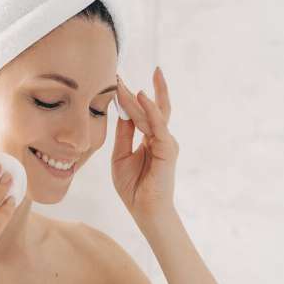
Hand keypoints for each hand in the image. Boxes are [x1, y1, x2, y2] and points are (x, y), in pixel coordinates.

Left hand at [111, 66, 178, 218]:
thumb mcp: (120, 155)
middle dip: (134, 91)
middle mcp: (160, 137)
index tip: (116, 81)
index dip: (128, 97)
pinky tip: (141, 97)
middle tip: (119, 74)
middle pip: (150, 107)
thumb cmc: (133, 186)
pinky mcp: (167, 148)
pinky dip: (150, 110)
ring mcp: (165, 141)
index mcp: (149, 138)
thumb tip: (121, 111)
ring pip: (150, 114)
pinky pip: (158, 125)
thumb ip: (123, 133)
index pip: (140, 112)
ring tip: (122, 83)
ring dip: (135, 98)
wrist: (144, 209)